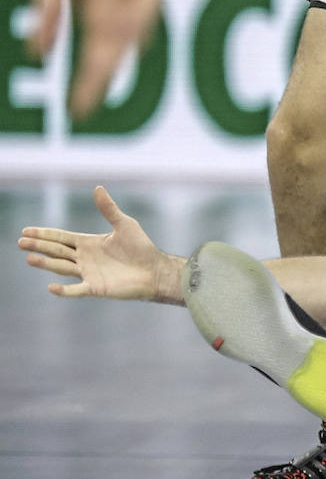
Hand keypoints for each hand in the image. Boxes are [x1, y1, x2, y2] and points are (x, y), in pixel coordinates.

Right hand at [19, 186, 176, 300]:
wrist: (154, 270)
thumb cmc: (140, 247)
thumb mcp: (124, 224)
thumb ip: (109, 208)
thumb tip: (97, 188)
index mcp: (89, 243)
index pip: (62, 238)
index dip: (45, 234)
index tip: (26, 231)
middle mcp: (85, 258)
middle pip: (57, 251)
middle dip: (39, 246)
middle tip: (20, 242)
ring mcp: (88, 273)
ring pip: (62, 268)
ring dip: (45, 263)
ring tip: (29, 258)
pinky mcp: (96, 288)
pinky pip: (76, 290)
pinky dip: (64, 290)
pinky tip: (51, 287)